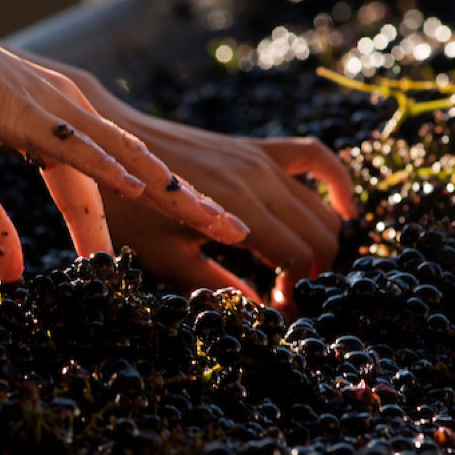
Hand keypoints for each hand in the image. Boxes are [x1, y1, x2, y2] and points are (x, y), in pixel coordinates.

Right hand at [0, 3, 246, 281]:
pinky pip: (79, 145)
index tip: (121, 270)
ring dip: (173, 191)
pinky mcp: (29, 107)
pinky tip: (143, 188)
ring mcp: (53, 106)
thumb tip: (9, 276)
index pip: (89, 189)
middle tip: (230, 233)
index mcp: (46, 125)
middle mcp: (64, 112)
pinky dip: (112, 167)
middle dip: (184, 204)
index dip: (105, 230)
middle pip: (134, 169)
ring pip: (127, 156)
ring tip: (217, 219)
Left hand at [104, 111, 356, 307]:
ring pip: (320, 208)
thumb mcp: (164, 257)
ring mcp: (261, 159)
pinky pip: (314, 157)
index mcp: (238, 209)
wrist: (109, 141)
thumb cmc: (129, 206)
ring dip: (320, 245)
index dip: (296, 294)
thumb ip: (215, 286)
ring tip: (295, 274)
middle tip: (284, 299)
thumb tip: (260, 314)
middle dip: (313, 274)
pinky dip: (337, 182)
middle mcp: (259, 179)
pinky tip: (345, 209)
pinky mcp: (256, 148)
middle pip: (319, 236)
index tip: (277, 313)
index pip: (297, 258)